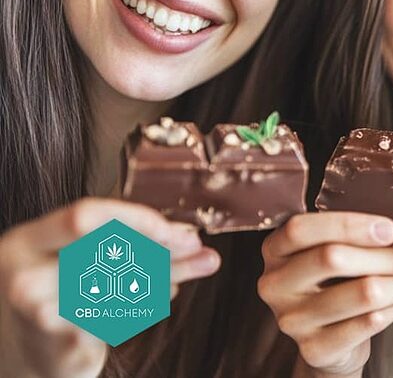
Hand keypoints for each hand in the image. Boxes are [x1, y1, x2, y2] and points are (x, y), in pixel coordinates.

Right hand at [0, 197, 217, 377]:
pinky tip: (154, 298)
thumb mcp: (83, 259)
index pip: (85, 217)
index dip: (136, 220)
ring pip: (121, 289)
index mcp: (29, 241)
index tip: (176, 230)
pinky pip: (120, 320)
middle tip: (196, 249)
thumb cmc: (58, 293)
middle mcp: (26, 276)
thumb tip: (197, 245)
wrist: (20, 350)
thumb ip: (138, 248)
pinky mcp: (62, 349)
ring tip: (182, 272)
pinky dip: (146, 306)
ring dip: (162, 278)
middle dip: (160, 249)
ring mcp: (40, 316)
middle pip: (105, 253)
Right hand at [258, 212, 392, 377]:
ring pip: (362, 291)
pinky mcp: (315, 349)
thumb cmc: (340, 280)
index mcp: (276, 249)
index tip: (388, 228)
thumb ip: (380, 233)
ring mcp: (292, 320)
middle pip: (333, 257)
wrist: (334, 340)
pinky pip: (369, 322)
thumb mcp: (348, 247)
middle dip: (384, 254)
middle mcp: (275, 284)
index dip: (349, 224)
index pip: (301, 229)